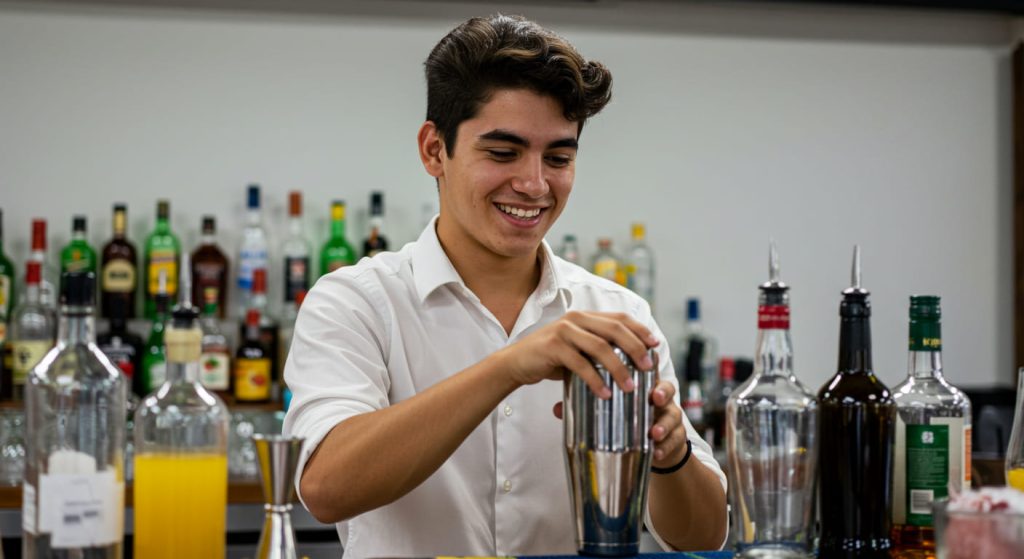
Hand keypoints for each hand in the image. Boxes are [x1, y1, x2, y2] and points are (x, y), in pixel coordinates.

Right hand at [495, 311, 657, 397]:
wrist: (516, 363)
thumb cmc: (550, 358)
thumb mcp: (576, 348)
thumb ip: (597, 348)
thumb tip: (630, 360)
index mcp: (585, 316)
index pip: (619, 317)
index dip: (640, 329)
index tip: (655, 344)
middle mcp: (576, 318)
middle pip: (615, 330)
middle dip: (636, 348)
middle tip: (648, 368)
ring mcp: (564, 331)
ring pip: (601, 347)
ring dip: (619, 368)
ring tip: (630, 387)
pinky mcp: (553, 347)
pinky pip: (580, 364)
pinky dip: (595, 380)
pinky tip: (605, 394)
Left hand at [552, 378, 688, 468]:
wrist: (653, 447)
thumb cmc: (629, 421)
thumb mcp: (612, 411)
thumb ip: (586, 408)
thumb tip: (556, 409)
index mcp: (644, 386)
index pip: (647, 371)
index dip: (645, 367)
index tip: (639, 366)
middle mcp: (661, 399)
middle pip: (667, 390)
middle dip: (663, 394)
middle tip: (654, 398)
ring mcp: (671, 418)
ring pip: (674, 417)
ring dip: (664, 425)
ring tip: (654, 433)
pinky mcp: (677, 438)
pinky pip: (676, 442)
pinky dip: (666, 448)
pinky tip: (656, 453)